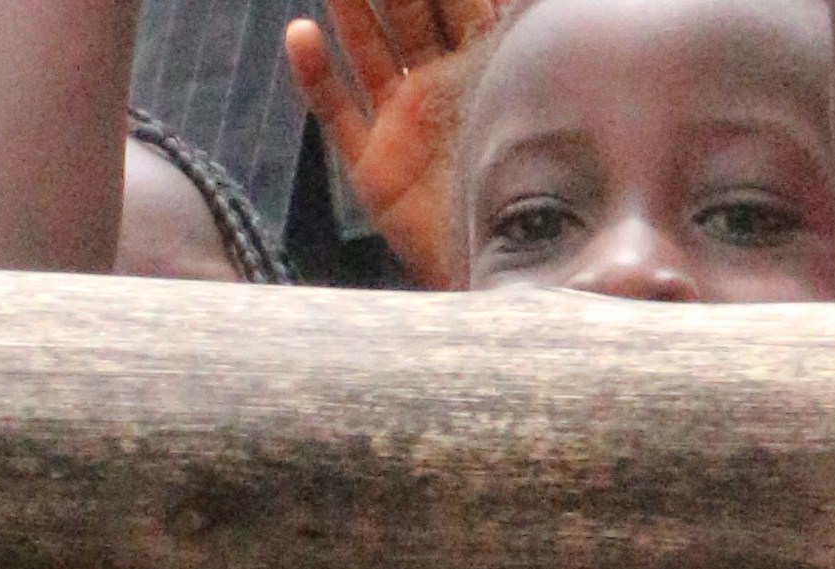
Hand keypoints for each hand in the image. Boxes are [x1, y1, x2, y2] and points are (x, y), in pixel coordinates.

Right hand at [282, 0, 505, 284]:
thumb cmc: (534, 194)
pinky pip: (336, 113)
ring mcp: (400, 123)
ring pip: (367, 48)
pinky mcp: (373, 167)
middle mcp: (436, 85)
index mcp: (480, 65)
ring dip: (349, 8)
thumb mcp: (531, 100)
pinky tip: (300, 34)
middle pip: (406, 11)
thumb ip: (525, 37)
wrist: (511, 275)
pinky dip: (316, 76)